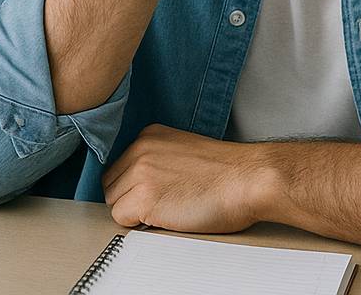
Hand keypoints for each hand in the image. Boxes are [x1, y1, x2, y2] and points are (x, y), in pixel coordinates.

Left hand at [102, 125, 273, 232]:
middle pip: (111, 184)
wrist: (248, 179)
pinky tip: (165, 218)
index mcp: (148, 135)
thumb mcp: (183, 151)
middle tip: (159, 206)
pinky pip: (121, 217)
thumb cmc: (227, 173)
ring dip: (134, 213)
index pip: (119, 166)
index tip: (151, 193)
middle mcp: (140, 149)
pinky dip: (138, 224)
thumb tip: (138, 184)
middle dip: (129, 199)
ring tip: (166, 211)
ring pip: (114, 202)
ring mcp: (140, 172)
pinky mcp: (145, 198)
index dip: (132, 186)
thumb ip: (157, 159)